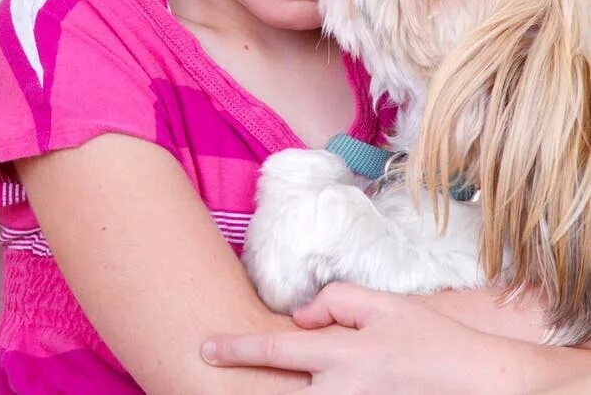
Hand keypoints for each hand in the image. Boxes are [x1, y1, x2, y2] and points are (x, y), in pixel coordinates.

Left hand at [202, 282, 525, 393]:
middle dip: (250, 390)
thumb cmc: (433, 339)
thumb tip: (301, 317)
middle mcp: (341, 392)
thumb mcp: (385, 305)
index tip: (205, 347)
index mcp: (342, 353)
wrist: (481, 383)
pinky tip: (320, 385)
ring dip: (284, 393)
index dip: (237, 348)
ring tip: (275, 382)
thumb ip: (337, 301)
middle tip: (221, 375)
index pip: (276, 348)